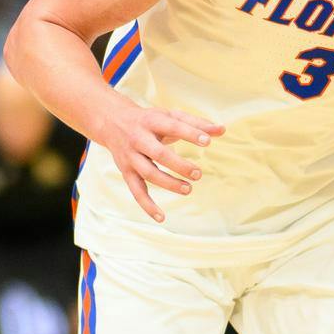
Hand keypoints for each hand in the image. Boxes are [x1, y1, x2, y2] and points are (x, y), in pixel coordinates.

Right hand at [94, 99, 225, 222]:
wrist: (112, 122)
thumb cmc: (149, 120)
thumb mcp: (170, 116)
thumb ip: (196, 123)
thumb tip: (222, 130)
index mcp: (151, 121)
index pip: (172, 126)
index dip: (190, 133)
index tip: (207, 141)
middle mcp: (138, 139)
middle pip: (158, 154)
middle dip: (179, 165)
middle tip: (198, 174)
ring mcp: (131, 157)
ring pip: (149, 173)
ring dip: (169, 184)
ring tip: (188, 189)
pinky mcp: (126, 172)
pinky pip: (136, 191)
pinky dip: (147, 205)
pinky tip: (162, 217)